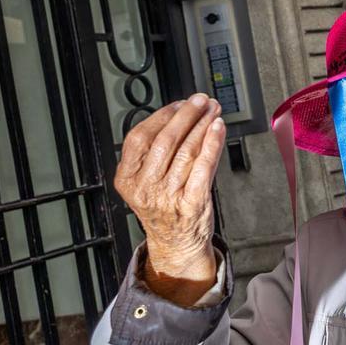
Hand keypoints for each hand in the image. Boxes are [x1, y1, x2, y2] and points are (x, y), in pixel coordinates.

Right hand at [114, 94, 225, 304]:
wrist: (177, 244)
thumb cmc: (164, 208)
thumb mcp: (145, 182)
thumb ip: (153, 154)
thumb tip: (179, 115)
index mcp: (127, 179)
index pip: (139, 137)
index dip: (161, 116)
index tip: (178, 103)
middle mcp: (145, 187)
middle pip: (165, 140)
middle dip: (186, 115)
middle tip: (200, 100)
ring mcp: (168, 196)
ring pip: (187, 149)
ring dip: (202, 124)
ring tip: (212, 110)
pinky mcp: (192, 202)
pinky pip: (204, 165)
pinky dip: (212, 143)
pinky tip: (218, 128)